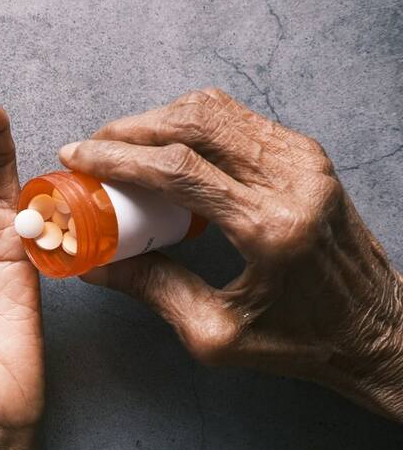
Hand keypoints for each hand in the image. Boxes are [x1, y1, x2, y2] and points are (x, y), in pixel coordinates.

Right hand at [59, 88, 402, 420]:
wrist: (377, 330)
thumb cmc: (303, 339)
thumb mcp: (216, 334)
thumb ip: (153, 289)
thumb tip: (95, 264)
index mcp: (269, 228)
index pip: (179, 169)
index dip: (117, 156)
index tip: (77, 155)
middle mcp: (292, 182)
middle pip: (194, 122)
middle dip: (131, 128)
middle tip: (92, 146)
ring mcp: (305, 161)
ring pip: (216, 110)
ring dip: (160, 118)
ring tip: (123, 144)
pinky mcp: (307, 156)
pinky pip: (238, 119)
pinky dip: (192, 123)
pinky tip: (166, 147)